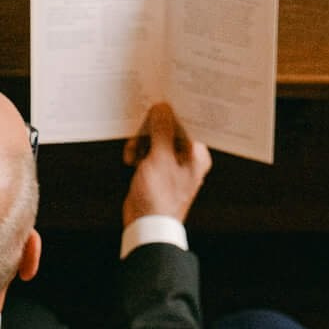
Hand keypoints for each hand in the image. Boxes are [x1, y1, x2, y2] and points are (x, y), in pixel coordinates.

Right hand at [124, 102, 211, 227]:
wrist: (147, 226)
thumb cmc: (159, 198)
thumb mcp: (160, 158)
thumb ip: (161, 130)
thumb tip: (162, 108)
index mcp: (197, 154)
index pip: (188, 122)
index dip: (172, 112)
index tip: (158, 102)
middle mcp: (188, 157)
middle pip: (168, 128)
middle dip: (150, 130)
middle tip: (140, 134)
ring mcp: (172, 163)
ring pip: (155, 137)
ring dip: (141, 142)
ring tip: (134, 153)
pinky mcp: (158, 168)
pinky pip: (148, 150)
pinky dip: (138, 151)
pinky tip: (131, 160)